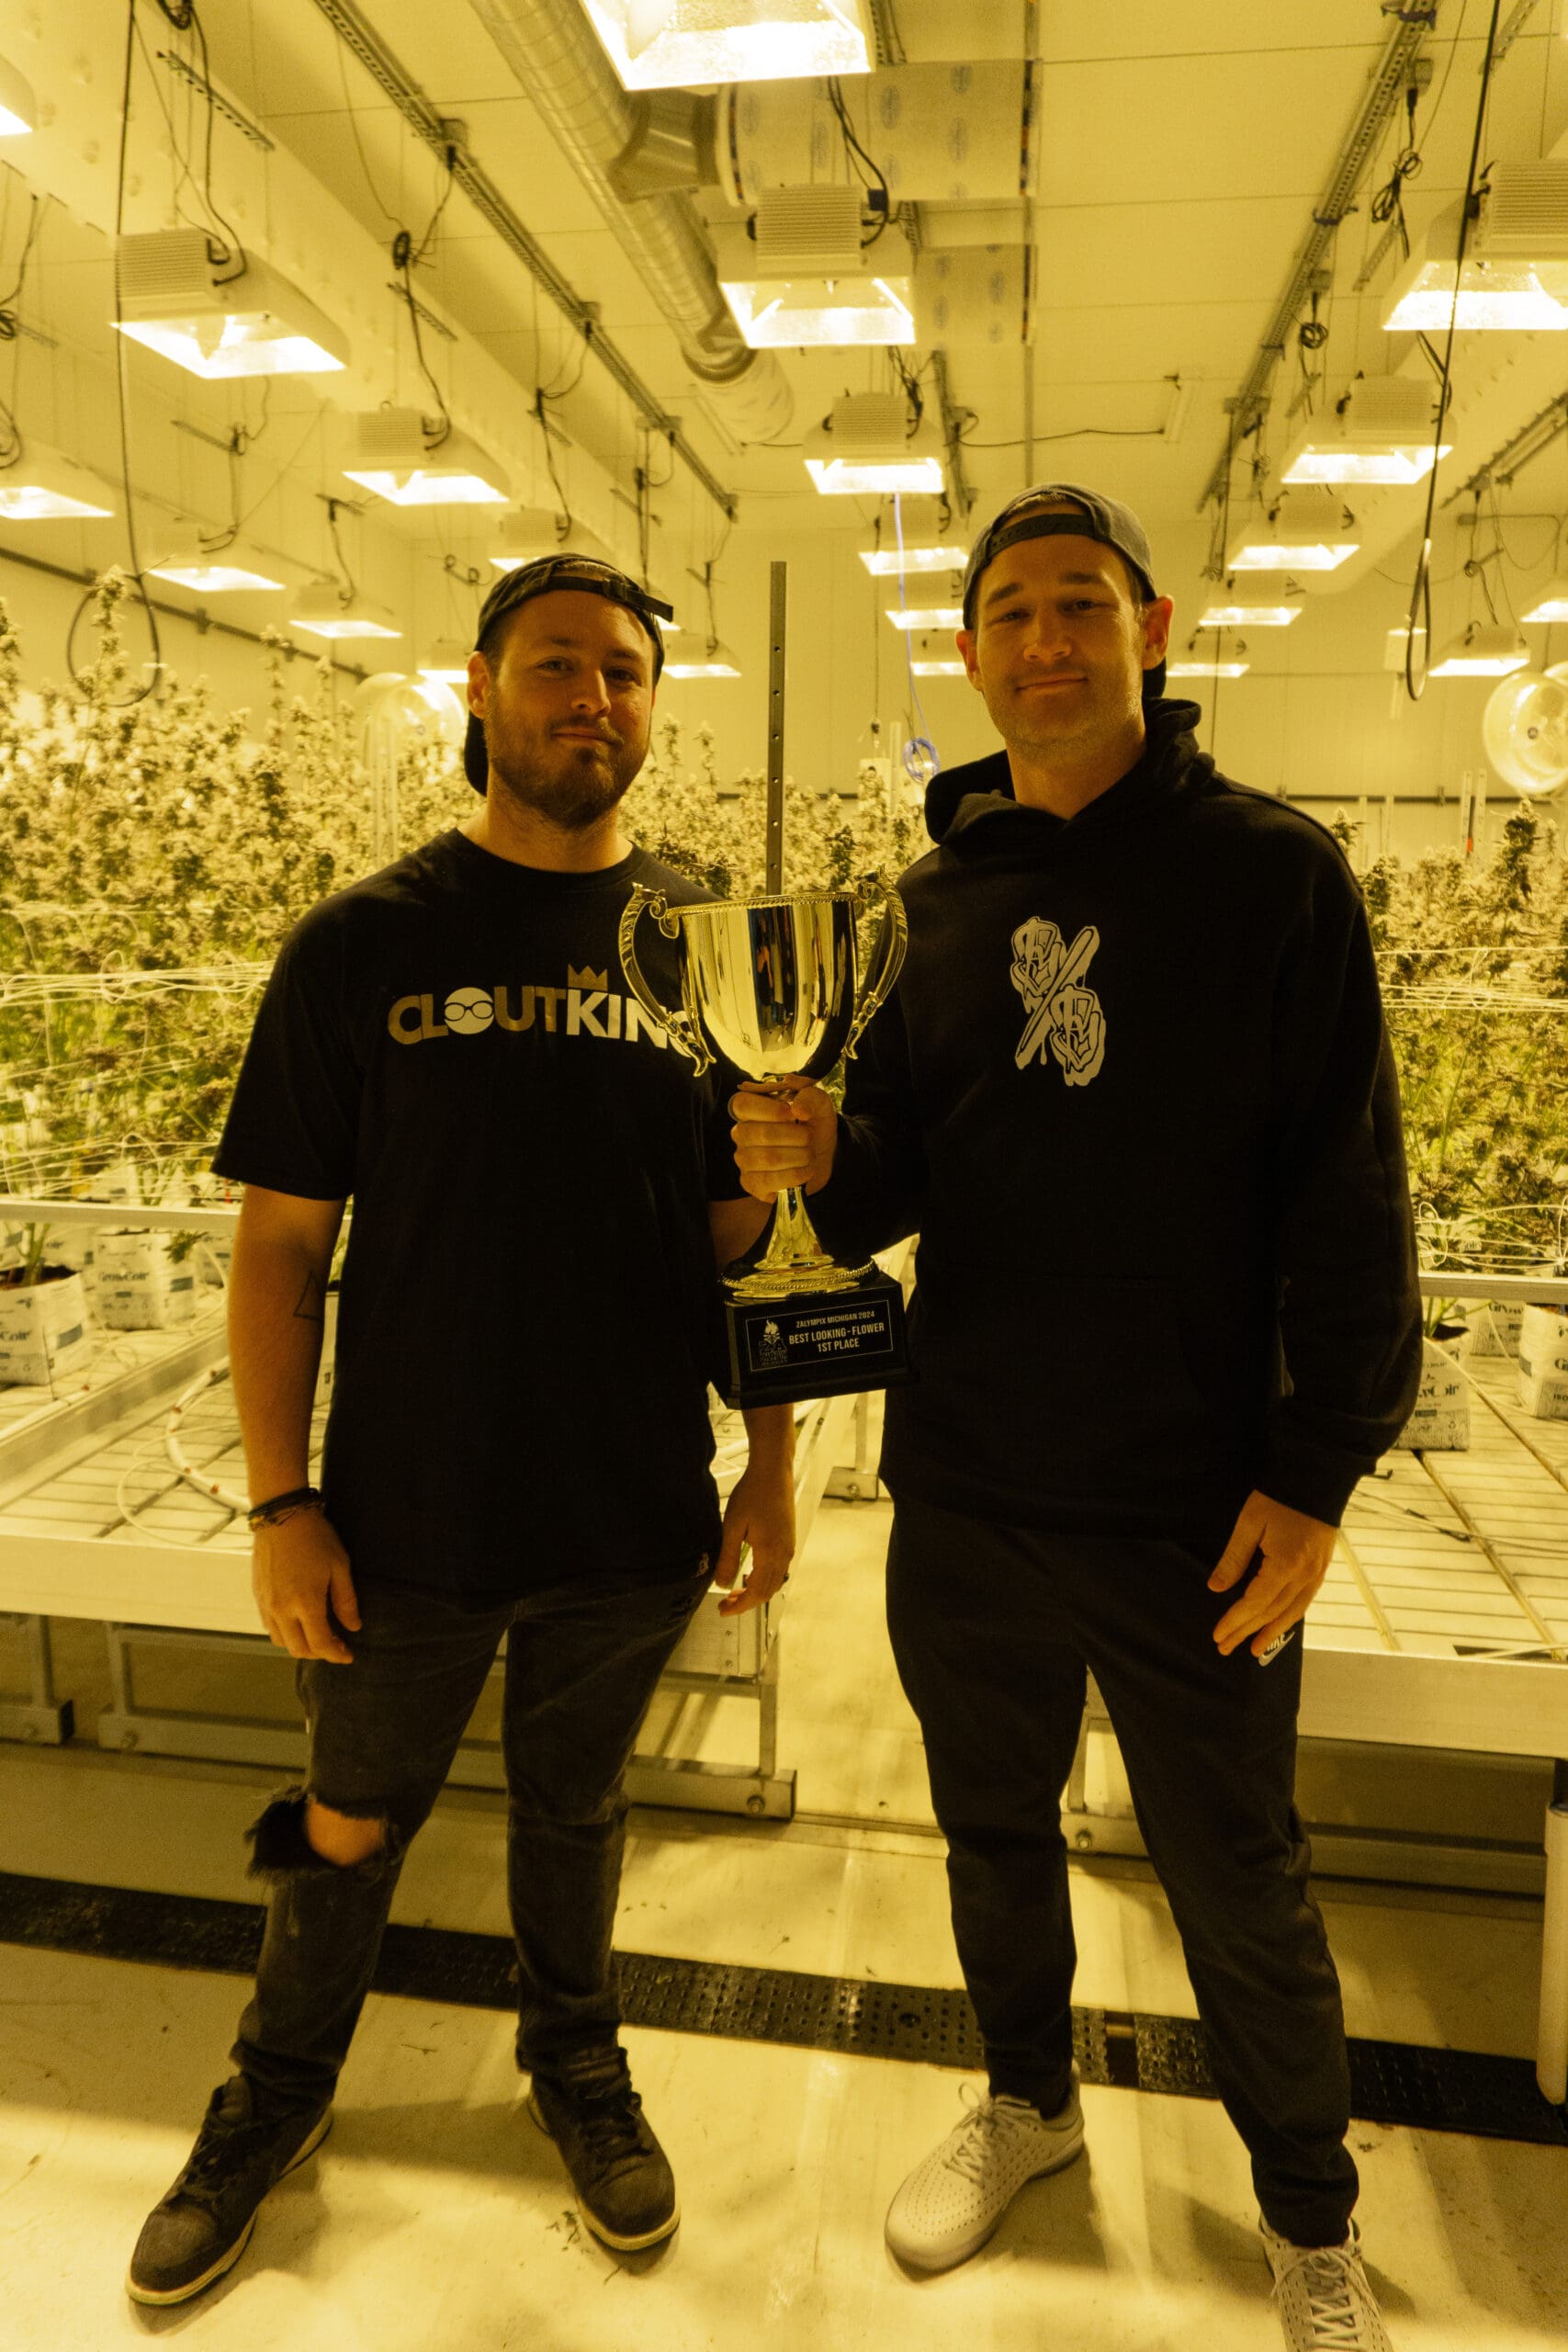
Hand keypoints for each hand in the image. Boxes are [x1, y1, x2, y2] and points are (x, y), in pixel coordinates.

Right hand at [252, 1508, 360, 1661]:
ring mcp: (266, 1604)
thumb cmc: (315, 1538)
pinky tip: (298, 1620)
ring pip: (281, 1641)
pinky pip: (269, 1626)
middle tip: (335, 1645)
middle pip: (298, 1649)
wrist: (281, 1517)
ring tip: (317, 1634)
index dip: (336, 1654)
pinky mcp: (257, 1596)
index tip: (348, 1655)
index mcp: (305, 1603)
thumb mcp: (340, 1566)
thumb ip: (346, 1601)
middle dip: (319, 1653)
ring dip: (300, 1644)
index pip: (320, 1644)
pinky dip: (284, 1632)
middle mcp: (282, 1609)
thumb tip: (353, 1627)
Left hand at [713, 1461, 796, 1616]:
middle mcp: (784, 1553)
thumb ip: (727, 1558)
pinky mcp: (788, 1539)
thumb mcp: (732, 1526)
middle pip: (768, 1591)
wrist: (773, 1471)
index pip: (756, 1592)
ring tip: (735, 1589)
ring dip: (755, 1590)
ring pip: (775, 1581)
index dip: (740, 1606)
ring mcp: (788, 1547)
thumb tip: (721, 1584)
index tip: (723, 1610)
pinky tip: (749, 1571)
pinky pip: (779, 1569)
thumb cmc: (752, 1493)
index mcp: (770, 1553)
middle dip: (746, 1601)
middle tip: (725, 1603)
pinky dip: (764, 1578)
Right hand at [730, 1074, 836, 1204]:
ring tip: (809, 1154)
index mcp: (750, 1109)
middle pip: (761, 1134)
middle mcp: (741, 1133)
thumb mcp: (818, 1104)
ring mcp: (744, 1160)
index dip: (770, 1110)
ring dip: (799, 1156)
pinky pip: (769, 1181)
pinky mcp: (751, 1183)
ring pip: (768, 1159)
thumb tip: (798, 1110)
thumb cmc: (813, 1125)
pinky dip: (794, 1176)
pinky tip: (805, 1171)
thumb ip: (810, 1097)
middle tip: (809, 1137)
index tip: (793, 1114)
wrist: (821, 1155)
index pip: (741, 1104)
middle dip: (796, 1136)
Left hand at [1208, 1489, 1336, 1657]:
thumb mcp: (1249, 1523)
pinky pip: (1304, 1601)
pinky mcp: (1322, 1569)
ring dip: (1270, 1632)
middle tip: (1226, 1648)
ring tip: (1253, 1649)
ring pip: (1292, 1612)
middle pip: (1271, 1613)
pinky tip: (1278, 1625)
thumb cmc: (1278, 1497)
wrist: (1316, 1478)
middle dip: (1247, 1631)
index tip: (1218, 1635)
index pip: (1255, 1603)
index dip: (1235, 1620)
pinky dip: (1289, 1617)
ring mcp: (1317, 1574)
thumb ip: (1234, 1559)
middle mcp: (1304, 1576)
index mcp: (1285, 1565)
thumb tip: (1216, 1588)